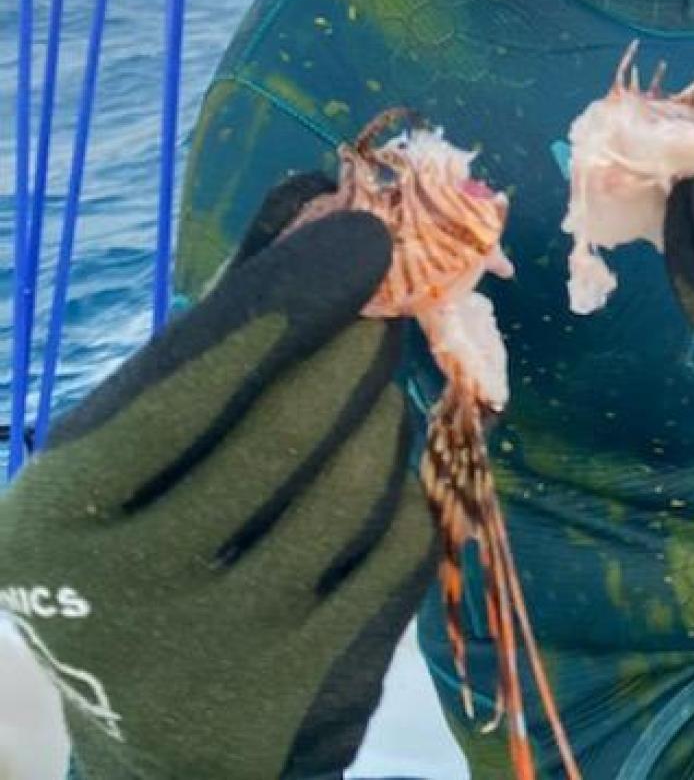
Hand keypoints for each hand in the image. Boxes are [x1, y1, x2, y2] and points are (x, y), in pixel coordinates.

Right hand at [0, 174, 435, 779]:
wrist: (152, 742)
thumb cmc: (144, 542)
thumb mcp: (134, 444)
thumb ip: (217, 320)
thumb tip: (314, 195)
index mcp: (59, 507)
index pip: (192, 379)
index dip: (293, 294)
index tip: (366, 233)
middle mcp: (123, 585)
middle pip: (284, 425)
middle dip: (357, 345)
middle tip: (387, 309)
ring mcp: (213, 646)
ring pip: (351, 484)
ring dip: (386, 417)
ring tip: (378, 393)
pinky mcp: (297, 686)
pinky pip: (393, 547)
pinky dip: (407, 493)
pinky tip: (386, 477)